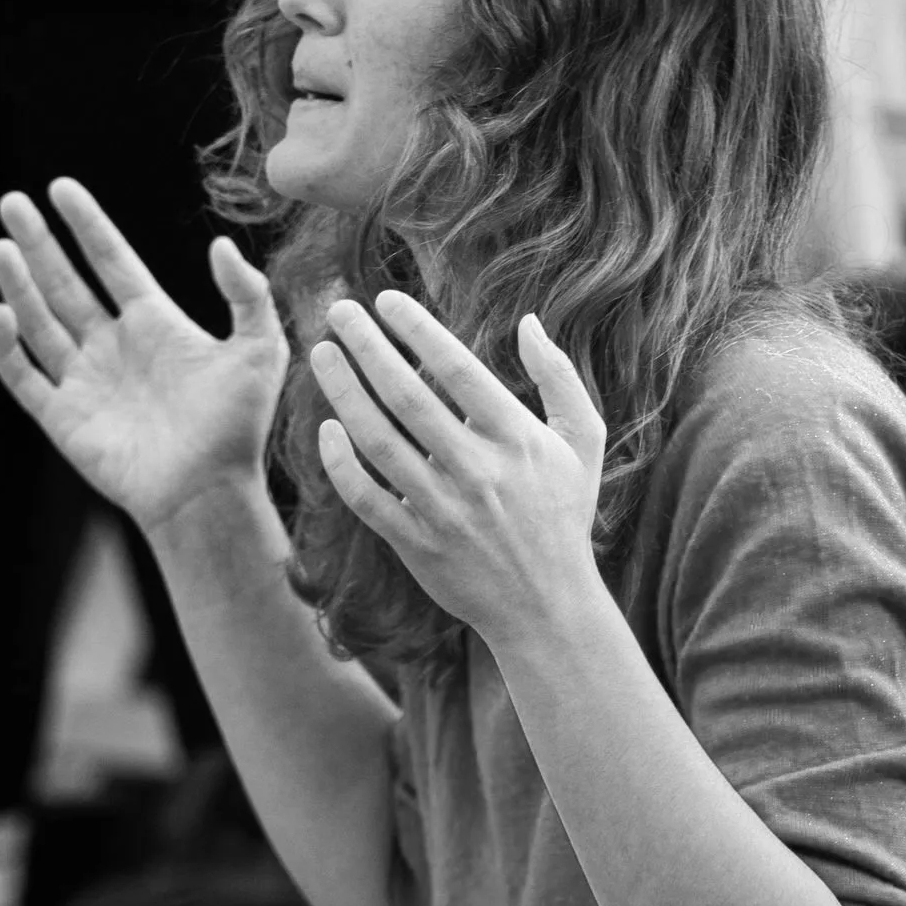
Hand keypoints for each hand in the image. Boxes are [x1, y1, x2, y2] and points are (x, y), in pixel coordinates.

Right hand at [0, 179, 287, 533]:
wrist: (209, 494)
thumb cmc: (238, 427)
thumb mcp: (259, 350)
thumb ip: (246, 294)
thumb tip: (220, 245)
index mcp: (154, 324)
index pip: (112, 261)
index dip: (86, 225)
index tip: (60, 188)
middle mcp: (113, 347)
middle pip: (65, 283)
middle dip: (38, 242)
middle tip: (12, 202)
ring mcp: (85, 381)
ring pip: (40, 322)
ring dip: (18, 284)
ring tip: (1, 245)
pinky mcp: (63, 419)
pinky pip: (25, 376)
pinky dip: (7, 347)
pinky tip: (1, 312)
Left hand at [308, 291, 605, 652]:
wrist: (547, 605)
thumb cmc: (562, 513)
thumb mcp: (582, 441)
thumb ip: (560, 378)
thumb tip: (527, 322)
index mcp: (516, 439)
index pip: (459, 370)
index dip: (419, 330)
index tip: (387, 299)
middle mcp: (477, 471)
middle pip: (409, 397)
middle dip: (369, 347)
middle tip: (338, 311)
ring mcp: (442, 510)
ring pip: (378, 442)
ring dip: (344, 392)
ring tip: (322, 353)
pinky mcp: (415, 544)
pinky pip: (366, 498)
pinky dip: (341, 464)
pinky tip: (326, 427)